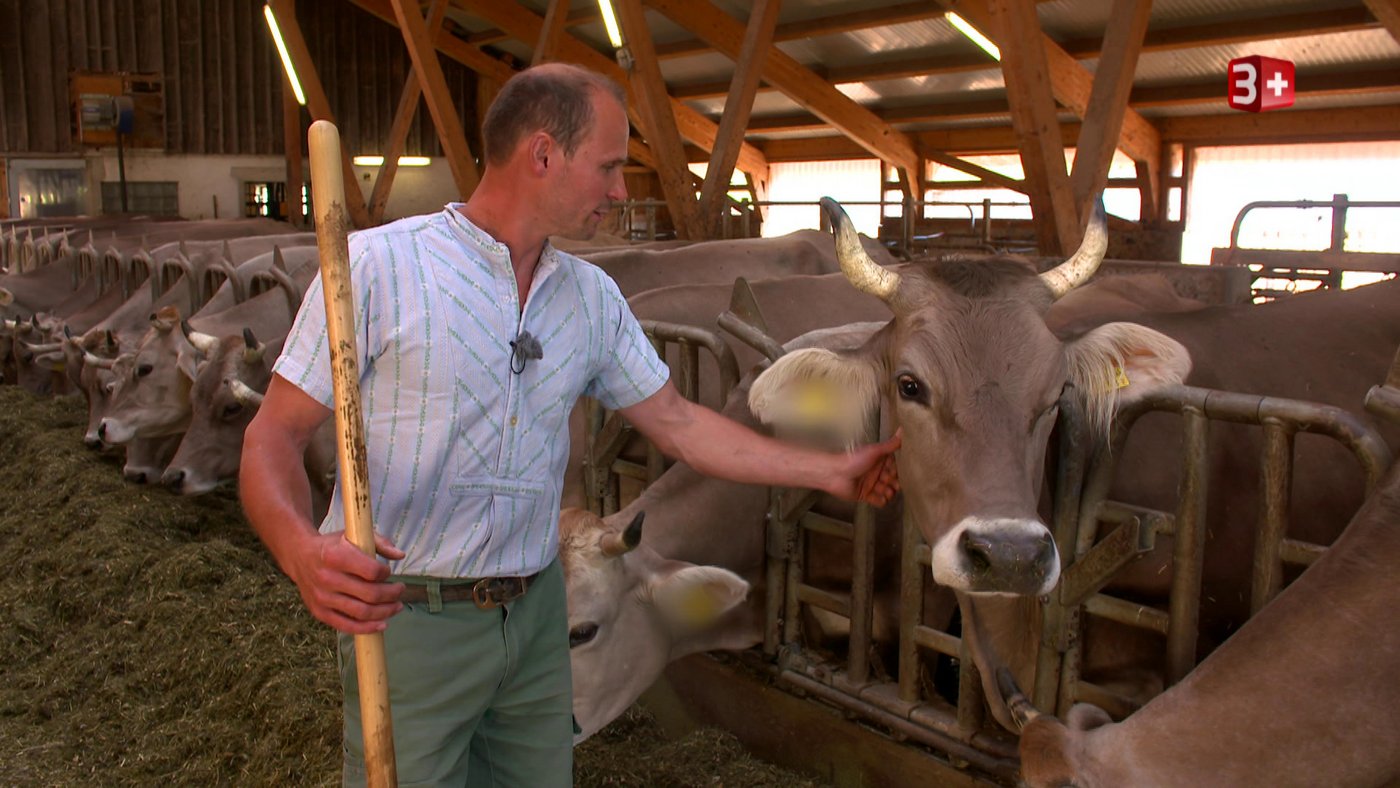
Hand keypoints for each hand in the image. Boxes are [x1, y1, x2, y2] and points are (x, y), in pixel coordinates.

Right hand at [286, 530, 406, 633]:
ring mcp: (322, 598)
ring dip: (385, 612)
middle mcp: (327, 578)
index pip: (372, 571)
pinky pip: (346, 626)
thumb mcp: (353, 535)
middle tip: (400, 590)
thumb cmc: (333, 546)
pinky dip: (367, 628)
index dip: (386, 573)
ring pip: (361, 612)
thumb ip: (379, 543)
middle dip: (392, 594)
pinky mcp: (319, 612)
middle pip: (370, 594)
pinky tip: (382, 624)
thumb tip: (400, 555)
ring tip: (397, 606)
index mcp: (336, 556)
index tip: (389, 572)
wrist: (300, 557)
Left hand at [831, 428, 901, 505]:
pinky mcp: (865, 495)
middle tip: (889, 482)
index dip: (897, 471)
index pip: (895, 468)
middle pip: (893, 481)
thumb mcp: (875, 451)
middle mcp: (876, 472)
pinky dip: (881, 501)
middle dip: (894, 483)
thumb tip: (903, 429)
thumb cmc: (854, 459)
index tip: (895, 471)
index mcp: (879, 461)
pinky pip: (878, 501)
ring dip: (889, 493)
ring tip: (885, 490)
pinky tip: (880, 498)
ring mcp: (871, 484)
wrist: (835, 473)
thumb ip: (891, 444)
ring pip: (887, 491)